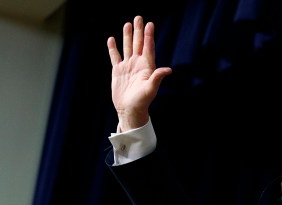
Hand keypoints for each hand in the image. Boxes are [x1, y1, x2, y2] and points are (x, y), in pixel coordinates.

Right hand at [107, 16, 171, 131]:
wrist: (130, 110)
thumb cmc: (142, 101)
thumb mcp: (151, 89)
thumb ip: (157, 77)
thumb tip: (169, 70)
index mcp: (147, 67)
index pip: (148, 48)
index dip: (149, 36)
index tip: (150, 24)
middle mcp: (138, 64)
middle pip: (138, 44)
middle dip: (138, 31)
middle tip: (139, 17)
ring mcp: (128, 67)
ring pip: (127, 47)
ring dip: (127, 36)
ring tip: (128, 24)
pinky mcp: (118, 71)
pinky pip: (115, 56)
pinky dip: (113, 48)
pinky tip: (112, 39)